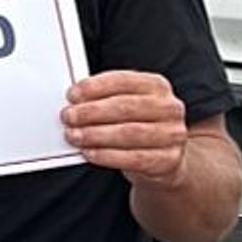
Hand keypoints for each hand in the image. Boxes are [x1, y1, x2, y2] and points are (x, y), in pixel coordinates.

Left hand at [61, 71, 188, 185]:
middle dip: (92, 112)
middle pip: (125, 107)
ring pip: (129, 133)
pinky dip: (107, 156)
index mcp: (157, 85)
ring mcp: (172, 134)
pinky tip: (90, 152)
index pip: (124, 81)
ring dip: (96, 135)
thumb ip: (106, 99)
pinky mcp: (168, 160)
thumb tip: (76, 101)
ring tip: (75, 136)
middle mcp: (169, 107)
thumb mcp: (128, 106)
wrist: (163, 159)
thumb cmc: (138, 126)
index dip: (95, 87)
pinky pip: (134, 158)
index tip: (73, 95)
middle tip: (69, 117)